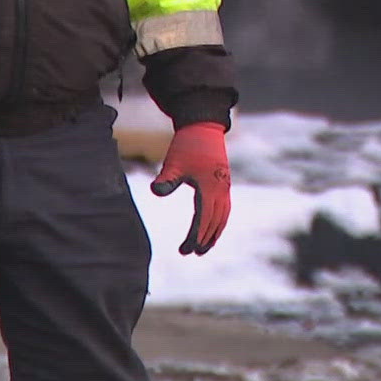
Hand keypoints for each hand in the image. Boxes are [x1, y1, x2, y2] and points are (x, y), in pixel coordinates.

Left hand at [150, 121, 230, 255]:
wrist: (204, 127)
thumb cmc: (187, 145)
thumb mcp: (173, 162)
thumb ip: (166, 179)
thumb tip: (156, 192)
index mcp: (210, 186)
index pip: (203, 218)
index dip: (196, 235)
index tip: (186, 249)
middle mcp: (221, 189)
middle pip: (215, 221)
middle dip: (205, 239)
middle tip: (192, 253)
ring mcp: (225, 186)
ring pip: (223, 216)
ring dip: (215, 233)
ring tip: (205, 247)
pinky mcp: (224, 183)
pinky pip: (225, 208)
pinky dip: (219, 221)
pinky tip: (212, 227)